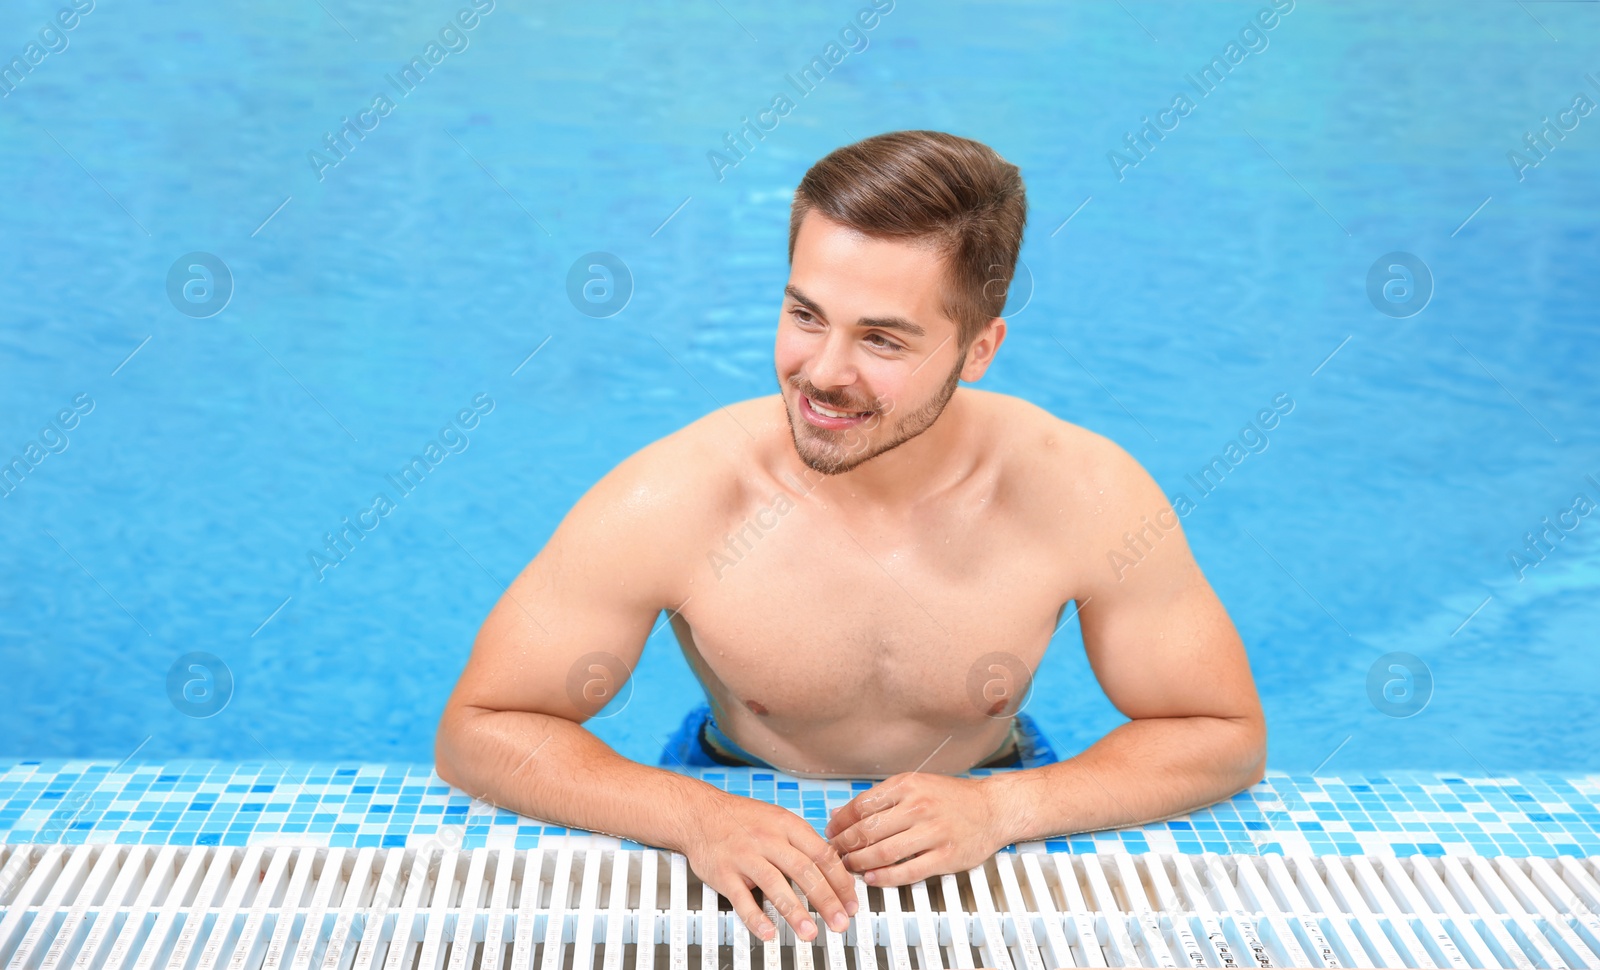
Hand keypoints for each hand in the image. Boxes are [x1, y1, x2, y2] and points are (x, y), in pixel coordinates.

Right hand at [677, 789, 858, 943]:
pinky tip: (768, 933)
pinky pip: (741, 899)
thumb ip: (803, 841)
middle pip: (804, 871)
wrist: (699, 813)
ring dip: (795, 912)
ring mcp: (745, 856)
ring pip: (775, 884)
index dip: (840, 881)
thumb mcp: (778, 818)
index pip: (822, 854)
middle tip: (840, 923)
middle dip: (826, 900)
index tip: (850, 902)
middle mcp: (768, 839)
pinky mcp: (724, 873)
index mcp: (786, 825)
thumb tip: (834, 866)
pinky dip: (755, 918)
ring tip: (810, 933)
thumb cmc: (742, 819)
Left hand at [824, 773, 1013, 886]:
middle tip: (834, 853)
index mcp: (908, 785)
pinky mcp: (945, 856)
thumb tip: (841, 813)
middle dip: (844, 845)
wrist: (994, 808)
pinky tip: (872, 878)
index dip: (841, 822)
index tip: (831, 831)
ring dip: (859, 862)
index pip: (862, 805)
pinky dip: (885, 877)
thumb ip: (881, 798)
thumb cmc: (953, 797)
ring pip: (884, 852)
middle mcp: (919, 806)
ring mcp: (933, 832)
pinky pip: (908, 871)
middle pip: (868, 830)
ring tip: (849, 866)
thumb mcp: (916, 785)